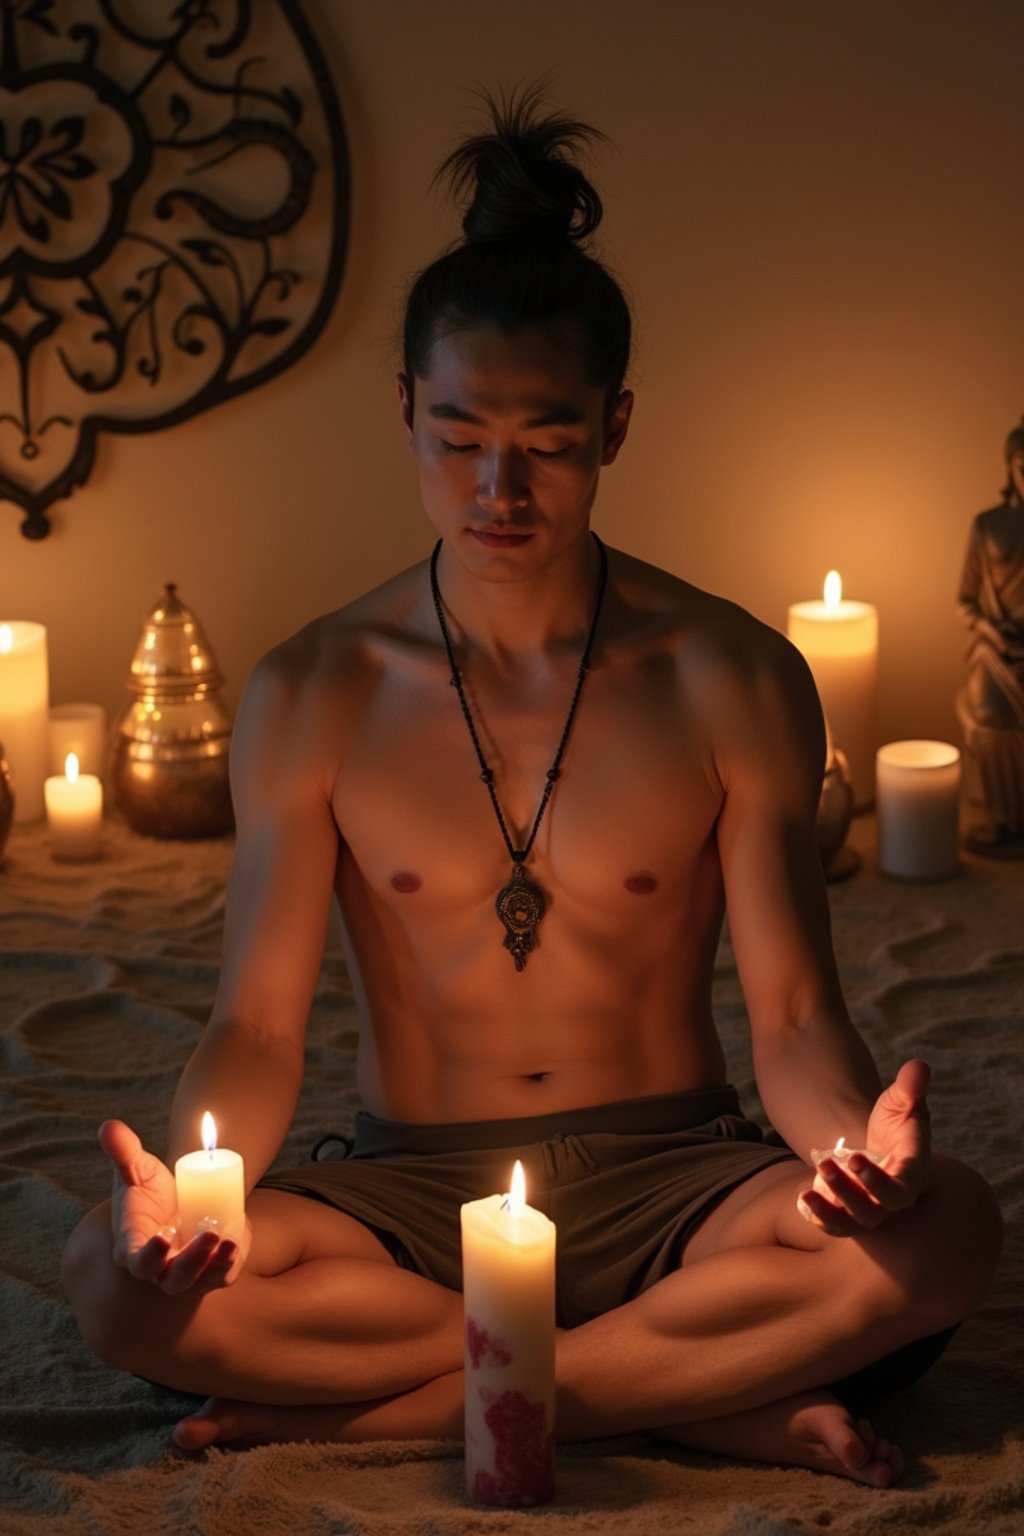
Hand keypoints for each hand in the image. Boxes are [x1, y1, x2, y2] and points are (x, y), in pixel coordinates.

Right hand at [99, 1119, 249, 1293]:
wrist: (178, 1201)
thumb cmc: (149, 1189)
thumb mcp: (138, 1168)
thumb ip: (124, 1150)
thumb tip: (108, 1125)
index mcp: (134, 1247)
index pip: (139, 1262)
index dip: (149, 1255)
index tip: (161, 1238)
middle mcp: (160, 1268)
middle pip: (173, 1278)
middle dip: (191, 1262)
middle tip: (209, 1235)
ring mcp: (188, 1273)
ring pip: (200, 1279)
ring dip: (216, 1264)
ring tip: (230, 1240)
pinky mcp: (212, 1270)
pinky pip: (223, 1273)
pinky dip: (232, 1262)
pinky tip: (239, 1240)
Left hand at [799, 1059, 930, 1235]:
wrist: (878, 1147)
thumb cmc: (893, 1124)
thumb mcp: (899, 1103)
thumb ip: (909, 1088)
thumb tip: (919, 1065)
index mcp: (911, 1173)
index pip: (902, 1188)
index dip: (878, 1180)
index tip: (854, 1158)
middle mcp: (892, 1199)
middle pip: (876, 1210)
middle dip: (850, 1192)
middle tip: (826, 1165)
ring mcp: (870, 1209)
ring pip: (854, 1222)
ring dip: (830, 1209)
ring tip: (807, 1189)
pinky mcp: (848, 1213)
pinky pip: (835, 1226)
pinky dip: (819, 1217)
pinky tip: (802, 1198)